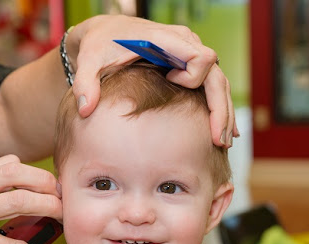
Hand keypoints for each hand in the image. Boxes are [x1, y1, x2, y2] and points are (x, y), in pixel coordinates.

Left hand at [67, 14, 238, 147]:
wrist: (104, 35)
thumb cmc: (99, 45)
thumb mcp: (89, 61)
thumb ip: (86, 82)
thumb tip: (85, 109)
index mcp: (166, 40)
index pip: (200, 55)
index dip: (193, 75)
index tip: (173, 83)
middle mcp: (184, 45)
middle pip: (217, 75)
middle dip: (220, 108)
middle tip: (219, 141)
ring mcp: (189, 56)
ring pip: (219, 83)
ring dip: (223, 113)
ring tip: (223, 143)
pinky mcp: (188, 67)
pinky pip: (211, 87)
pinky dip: (218, 109)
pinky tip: (223, 131)